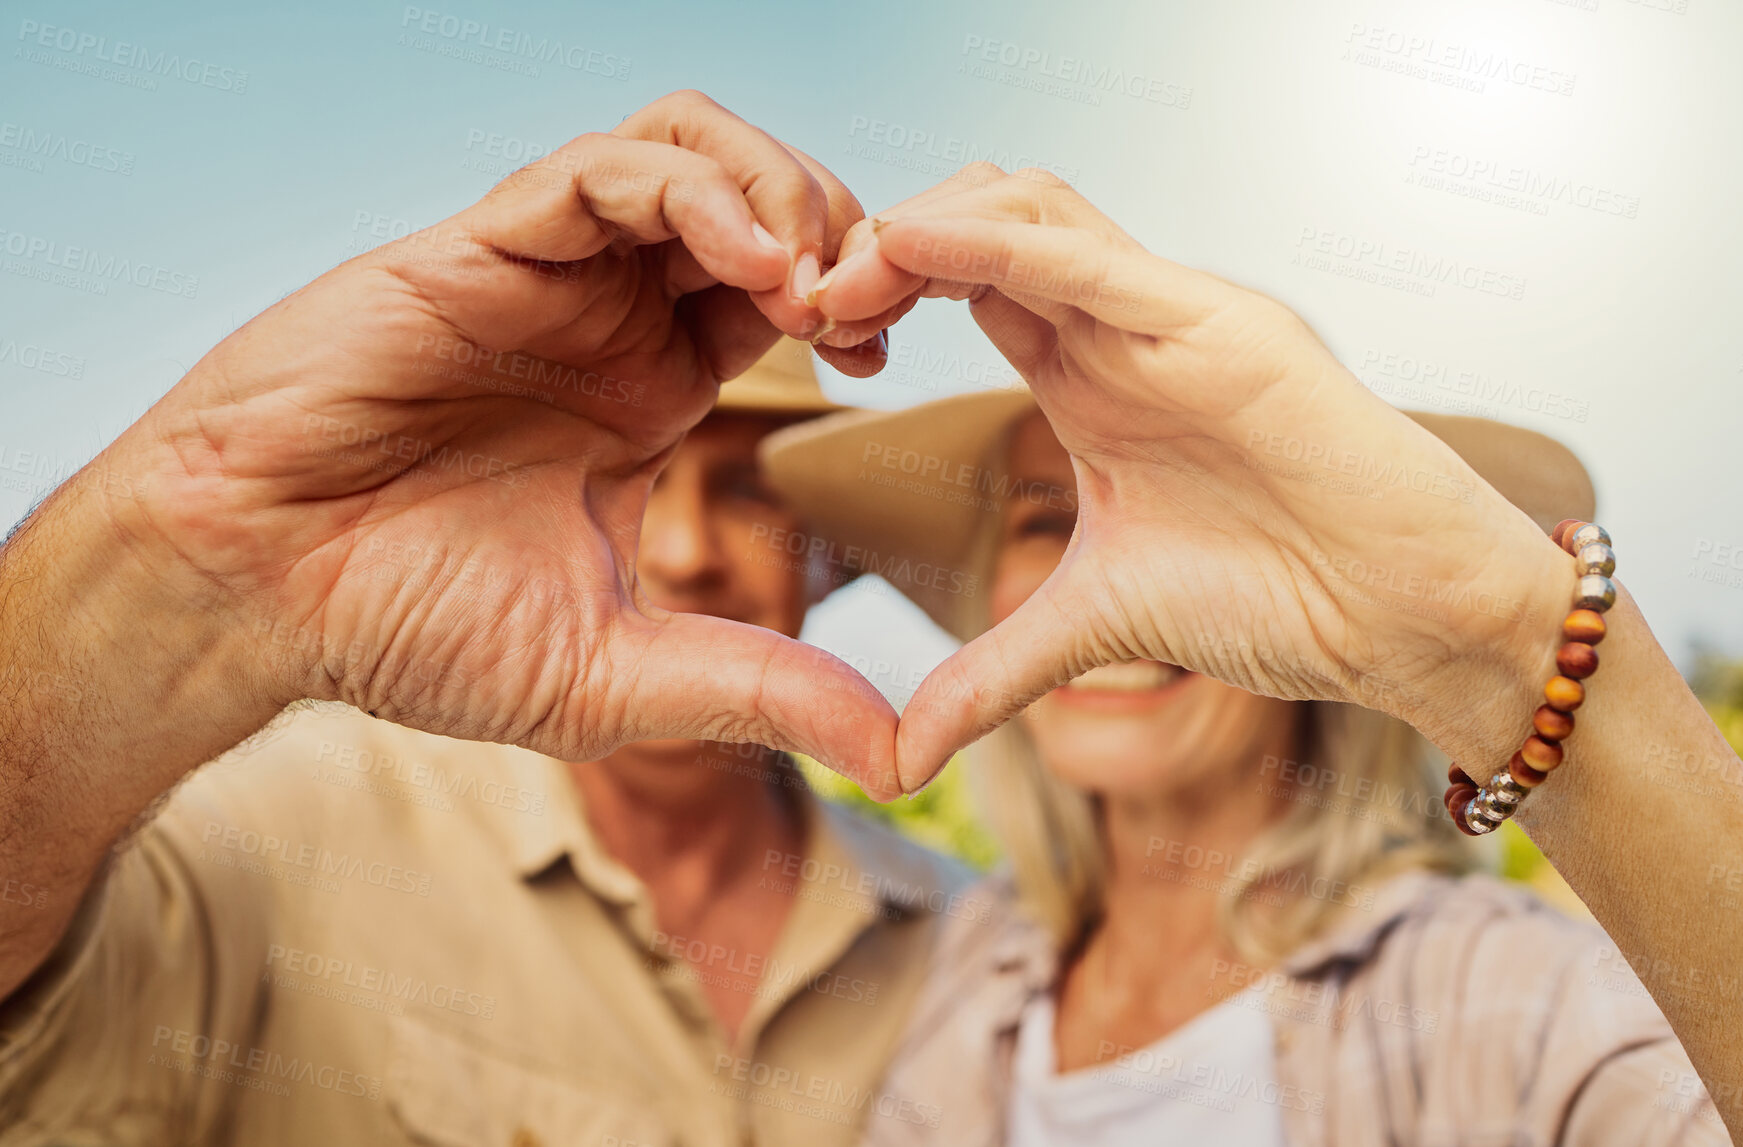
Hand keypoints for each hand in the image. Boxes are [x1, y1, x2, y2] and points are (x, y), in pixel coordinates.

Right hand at [96, 91, 900, 793]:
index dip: (854, 302)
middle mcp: (605, 319)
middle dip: (841, 230)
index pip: (782, 295)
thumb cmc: (405, 628)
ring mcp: (546, 277)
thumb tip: (899, 754)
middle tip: (871, 307)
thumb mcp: (618, 674)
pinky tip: (749, 261)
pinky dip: (695, 191)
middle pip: (759, 203)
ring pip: (693, 154)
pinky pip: (605, 170)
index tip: (885, 356)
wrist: (254, 595)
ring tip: (815, 280)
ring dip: (781, 192)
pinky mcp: (480, 247)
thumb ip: (757, 690)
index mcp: (645, 392)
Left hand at [812, 164, 1566, 789]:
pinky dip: (996, 243)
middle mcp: (1125, 329)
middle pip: (983, 222)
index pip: (966, 285)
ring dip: (922, 229)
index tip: (816, 340)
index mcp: (1092, 377)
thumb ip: (994, 674)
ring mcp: (1175, 317)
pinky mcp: (1225, 327)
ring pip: (1031, 208)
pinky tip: (914, 249)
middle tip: (806, 305)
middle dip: (882, 245)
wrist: (1407, 619)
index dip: (882, 292)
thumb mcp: (1096, 628)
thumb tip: (902, 755)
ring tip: (845, 284)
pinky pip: (1092, 260)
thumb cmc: (1282, 600)